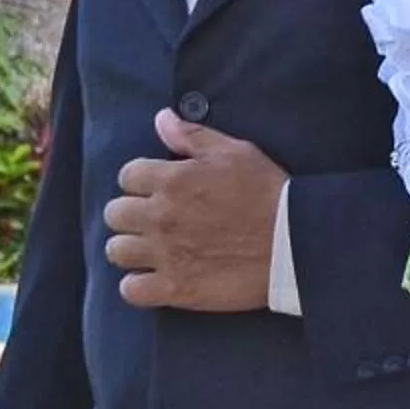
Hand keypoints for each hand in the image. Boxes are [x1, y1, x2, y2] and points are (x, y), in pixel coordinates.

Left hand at [103, 111, 286, 311]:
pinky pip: (130, 290)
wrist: (294, 243)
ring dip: (131, 248)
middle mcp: (160, 216)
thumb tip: (160, 119)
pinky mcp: (174, 288)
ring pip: (116, 251)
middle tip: (156, 219)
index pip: (127, 176)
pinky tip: (154, 279)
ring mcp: (164, 254)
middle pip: (115, 214)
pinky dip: (137, 285)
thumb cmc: (267, 193)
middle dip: (132, 213)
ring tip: (151, 249)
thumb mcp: (235, 152)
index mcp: (171, 180)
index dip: (142, 181)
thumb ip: (192, 136)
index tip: (159, 188)